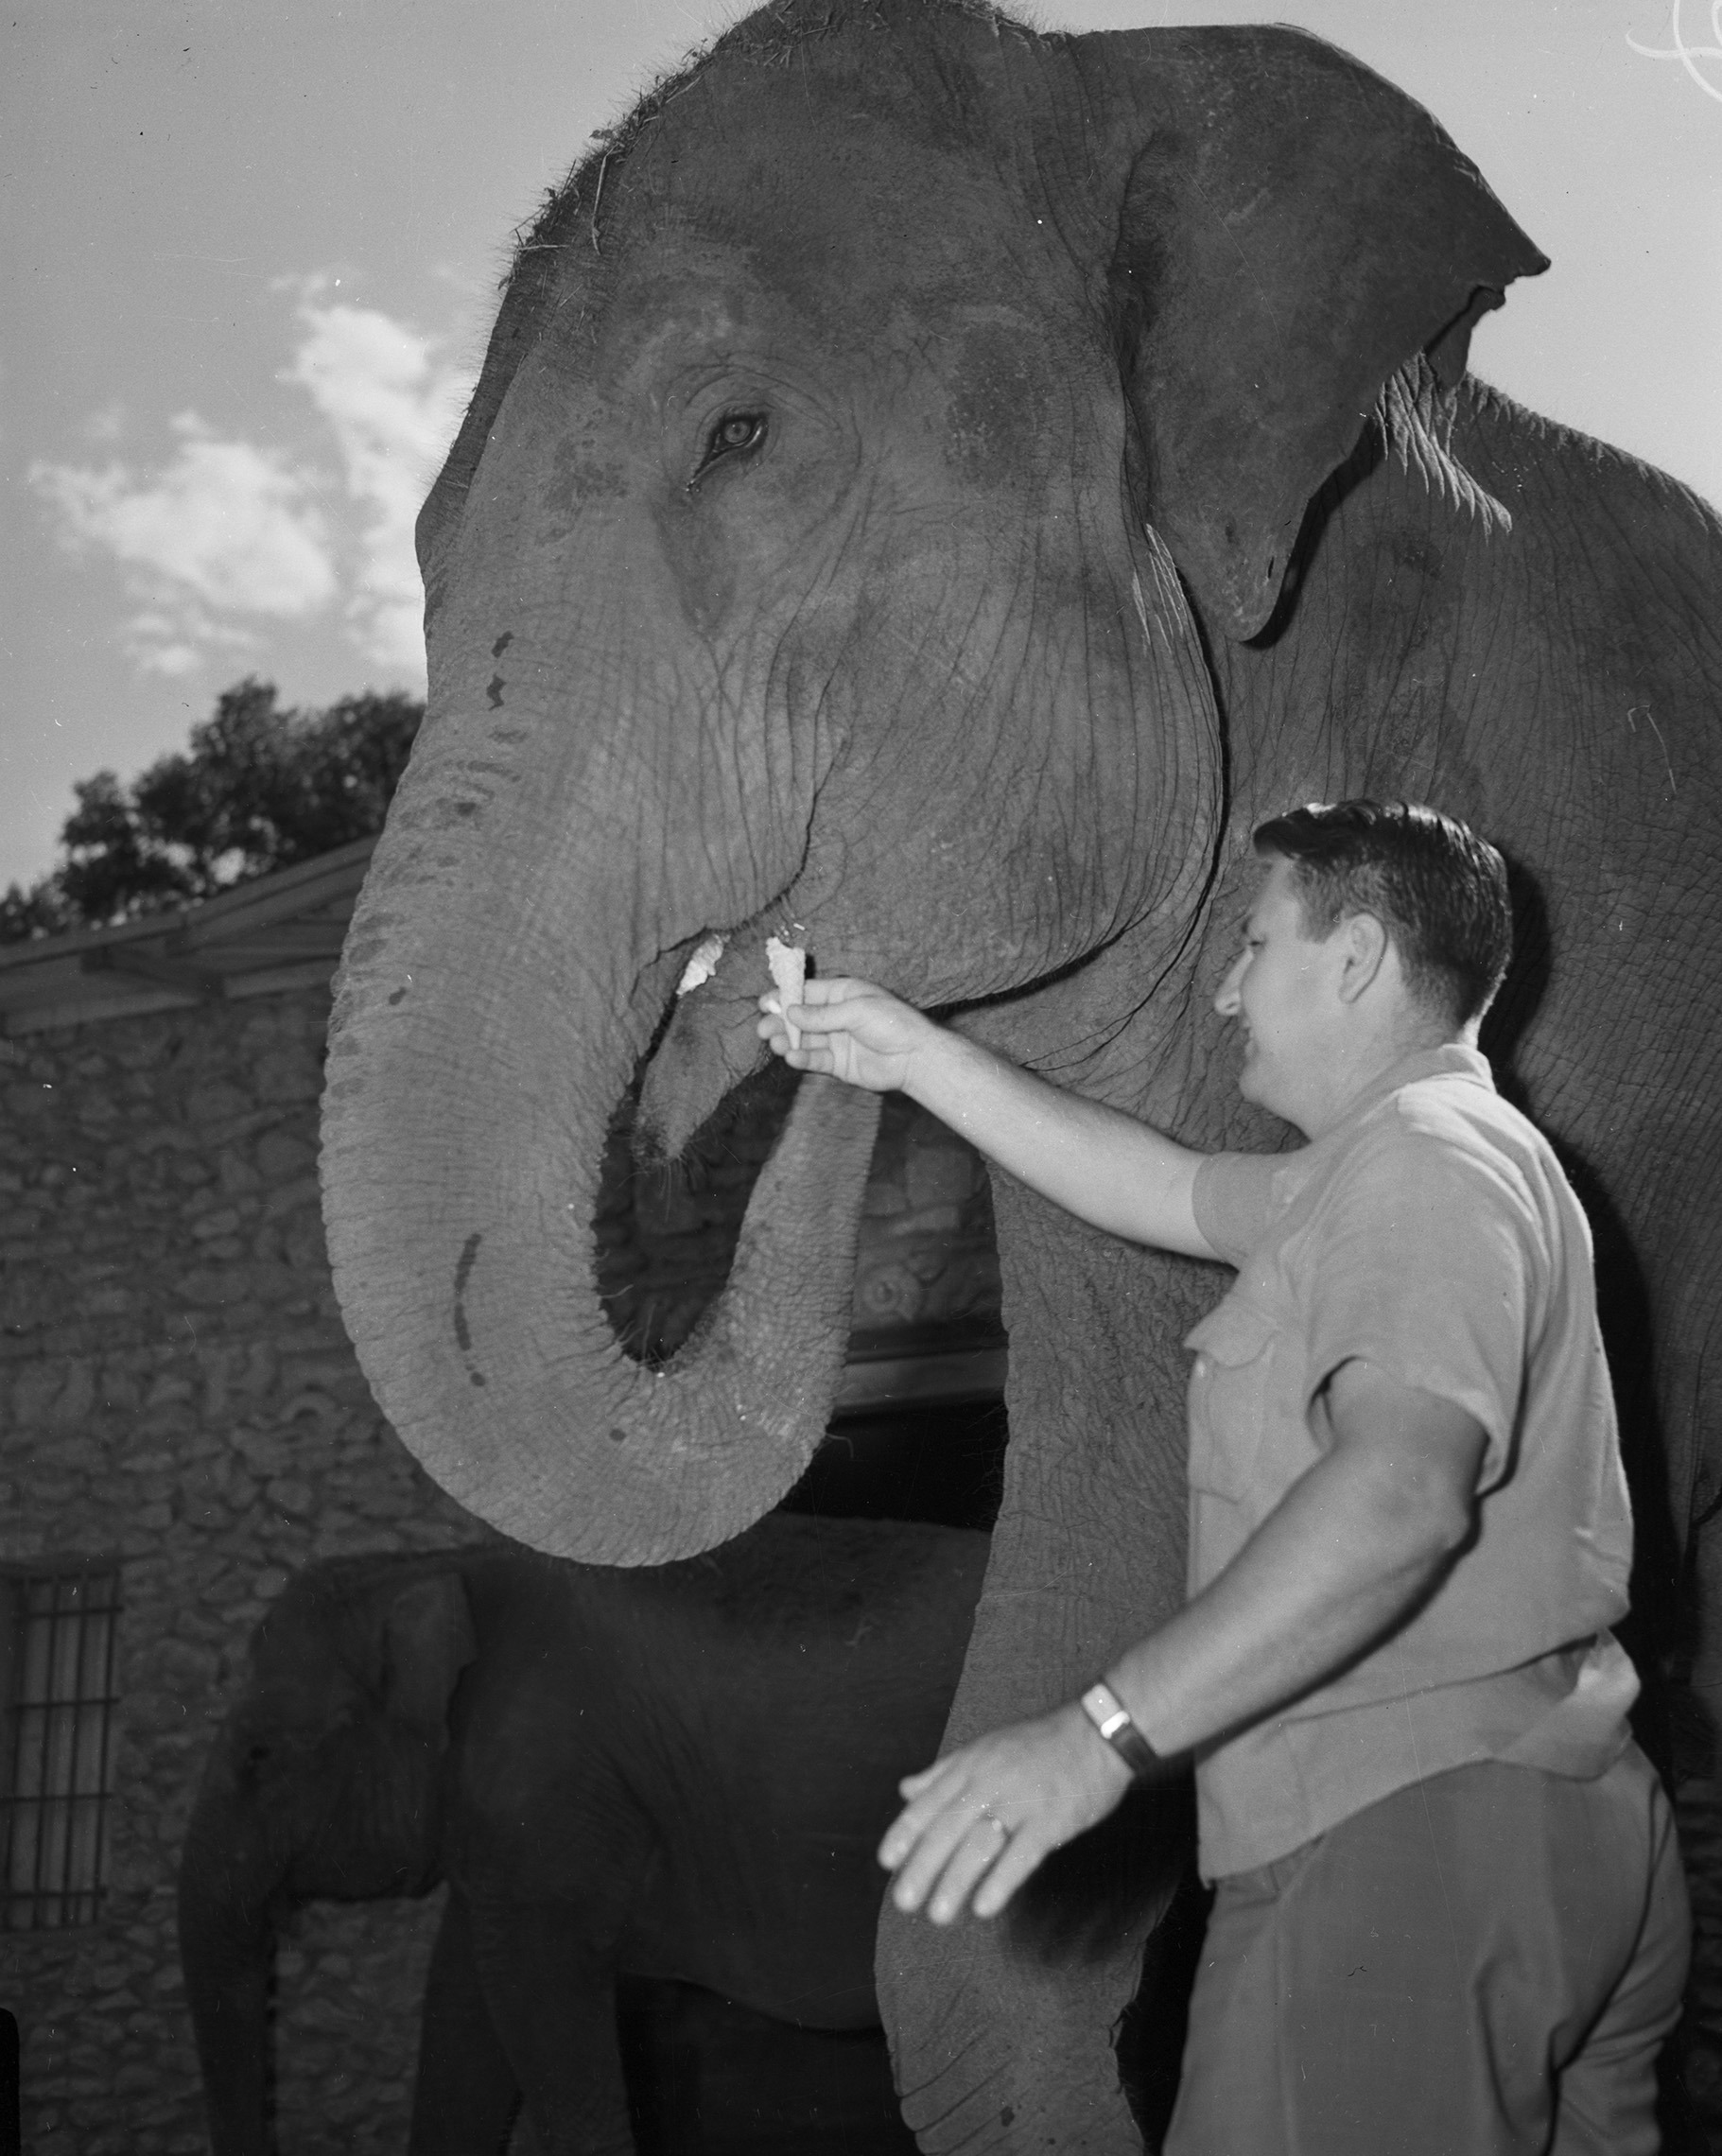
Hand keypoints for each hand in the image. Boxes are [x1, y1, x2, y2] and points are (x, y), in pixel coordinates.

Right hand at [755, 975, 936, 1092]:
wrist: (915, 1057)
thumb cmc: (893, 1023)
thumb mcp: (856, 1010)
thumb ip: (821, 1014)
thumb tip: (790, 1013)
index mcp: (842, 994)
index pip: (807, 993)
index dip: (785, 997)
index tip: (765, 1003)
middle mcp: (836, 1016)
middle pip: (801, 1018)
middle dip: (780, 1023)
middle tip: (763, 1029)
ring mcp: (836, 1041)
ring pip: (804, 1040)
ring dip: (787, 1041)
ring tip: (775, 1044)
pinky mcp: (838, 1064)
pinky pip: (815, 1060)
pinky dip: (802, 1058)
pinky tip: (792, 1057)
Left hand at [877, 1702, 1132, 1924]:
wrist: (1096, 1734)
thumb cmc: (1037, 1745)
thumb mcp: (985, 1748)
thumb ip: (943, 1772)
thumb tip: (905, 1790)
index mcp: (971, 1764)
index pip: (929, 1802)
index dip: (906, 1832)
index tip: (886, 1862)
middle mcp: (990, 1782)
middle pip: (948, 1828)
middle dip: (923, 1866)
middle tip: (904, 1901)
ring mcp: (1021, 1800)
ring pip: (980, 1844)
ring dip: (956, 1880)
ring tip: (938, 1914)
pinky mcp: (1052, 1820)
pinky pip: (1022, 1854)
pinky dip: (1001, 1881)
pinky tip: (984, 1907)